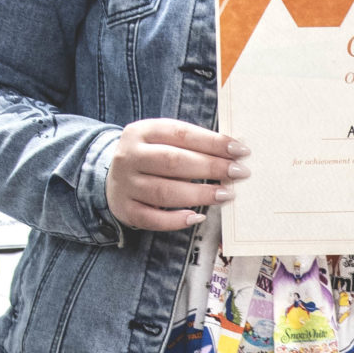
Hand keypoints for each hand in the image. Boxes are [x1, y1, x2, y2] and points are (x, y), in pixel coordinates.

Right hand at [106, 119, 248, 232]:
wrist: (113, 177)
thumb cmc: (151, 157)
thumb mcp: (163, 140)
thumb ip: (192, 144)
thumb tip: (233, 153)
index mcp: (142, 132)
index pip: (181, 134)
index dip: (213, 142)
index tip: (240, 150)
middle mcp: (130, 156)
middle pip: (173, 161)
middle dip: (210, 168)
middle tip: (238, 173)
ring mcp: (126, 184)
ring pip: (164, 192)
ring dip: (199, 194)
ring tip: (225, 194)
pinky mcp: (125, 209)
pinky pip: (153, 218)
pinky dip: (176, 220)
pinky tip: (197, 216)